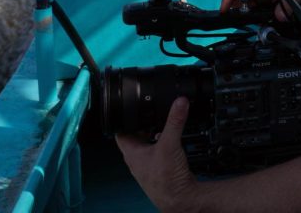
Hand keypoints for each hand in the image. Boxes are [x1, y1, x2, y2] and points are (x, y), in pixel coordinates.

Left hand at [115, 97, 196, 211]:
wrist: (179, 199)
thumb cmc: (166, 180)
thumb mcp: (169, 144)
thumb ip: (175, 121)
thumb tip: (179, 102)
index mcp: (131, 154)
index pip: (120, 132)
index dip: (123, 119)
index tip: (130, 107)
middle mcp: (137, 160)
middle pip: (135, 137)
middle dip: (143, 124)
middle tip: (152, 113)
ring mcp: (148, 166)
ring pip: (147, 145)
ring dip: (154, 134)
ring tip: (164, 124)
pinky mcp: (160, 169)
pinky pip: (158, 152)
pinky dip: (164, 144)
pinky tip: (173, 141)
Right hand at [220, 0, 300, 21]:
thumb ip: (290, 2)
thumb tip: (279, 16)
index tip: (225, 8)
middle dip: (239, 9)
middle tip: (240, 21)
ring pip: (251, 4)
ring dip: (250, 14)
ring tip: (255, 22)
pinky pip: (260, 8)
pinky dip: (260, 15)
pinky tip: (265, 20)